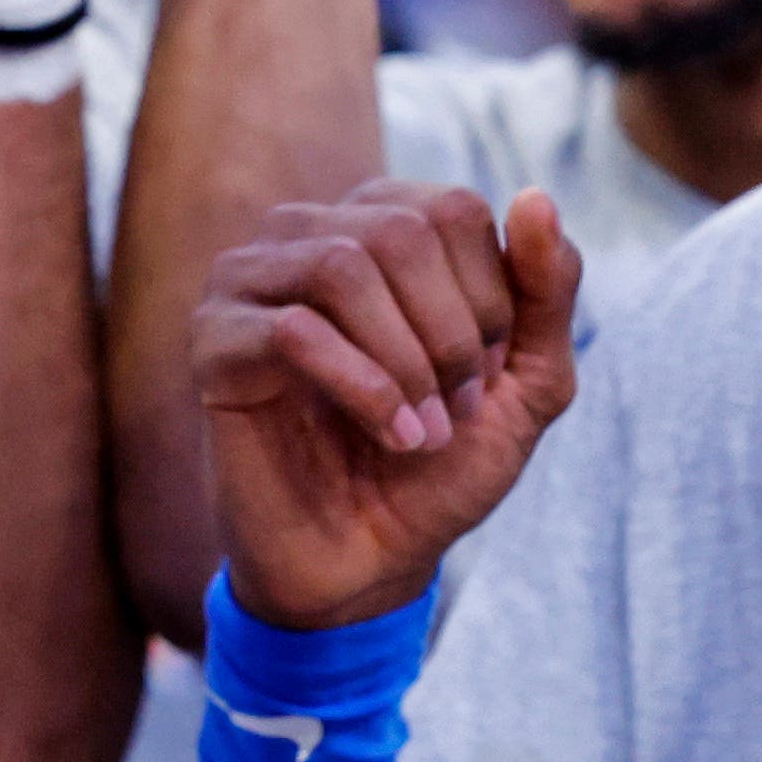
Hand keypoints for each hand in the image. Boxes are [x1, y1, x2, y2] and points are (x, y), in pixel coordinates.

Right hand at [193, 182, 580, 626]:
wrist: (368, 563)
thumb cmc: (440, 467)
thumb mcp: (528, 382)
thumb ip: (546, 291)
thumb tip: (537, 197)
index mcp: (380, 224)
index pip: (452, 210)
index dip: (491, 300)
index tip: (487, 378)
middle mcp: (308, 232)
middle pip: (399, 231)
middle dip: (452, 333)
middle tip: (455, 410)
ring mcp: (250, 281)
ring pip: (340, 267)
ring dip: (405, 362)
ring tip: (424, 431)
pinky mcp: (215, 342)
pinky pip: (291, 331)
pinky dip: (362, 388)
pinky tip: (391, 437)